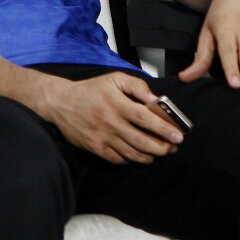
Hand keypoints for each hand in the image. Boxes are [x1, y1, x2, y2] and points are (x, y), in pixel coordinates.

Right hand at [36, 72, 183, 163]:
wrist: (60, 102)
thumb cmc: (90, 90)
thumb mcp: (114, 79)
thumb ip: (137, 86)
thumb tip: (155, 100)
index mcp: (116, 104)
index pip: (145, 119)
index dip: (163, 128)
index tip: (178, 135)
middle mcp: (110, 122)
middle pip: (141, 140)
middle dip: (161, 147)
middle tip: (173, 147)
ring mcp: (102, 137)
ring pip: (131, 152)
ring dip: (149, 155)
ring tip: (159, 153)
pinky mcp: (95, 147)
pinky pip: (117, 158)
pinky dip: (131, 159)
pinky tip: (139, 155)